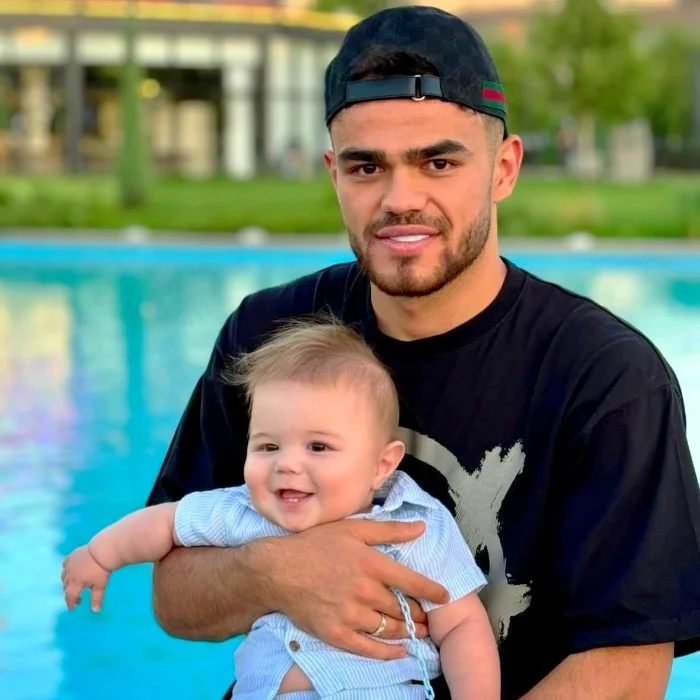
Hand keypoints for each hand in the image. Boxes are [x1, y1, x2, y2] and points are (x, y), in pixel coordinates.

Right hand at [61, 545, 110, 611]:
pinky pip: (65, 564)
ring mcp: (70, 564)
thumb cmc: (103, 569)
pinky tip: (73, 571)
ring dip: (67, 582)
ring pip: (64, 576)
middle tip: (78, 598)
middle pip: (66, 587)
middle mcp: (70, 574)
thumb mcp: (100, 585)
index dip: (70, 603)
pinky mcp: (72, 555)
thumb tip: (96, 611)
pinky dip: (67, 569)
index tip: (73, 608)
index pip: (69, 596)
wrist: (104, 550)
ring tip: (76, 585)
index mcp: (76, 582)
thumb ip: (96, 598)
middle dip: (71, 594)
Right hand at [260, 519, 448, 659]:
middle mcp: (364, 591)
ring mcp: (350, 614)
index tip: (444, 596)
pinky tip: (398, 651)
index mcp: (371, 563)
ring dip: (407, 631)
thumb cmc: (316, 544)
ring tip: (416, 631)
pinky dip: (387, 652)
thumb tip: (421, 528)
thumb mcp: (352, 528)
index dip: (432, 591)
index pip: (411, 582)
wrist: (277, 570)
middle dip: (418, 613)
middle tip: (427, 616)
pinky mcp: (336, 633)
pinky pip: (368, 648)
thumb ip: (389, 530)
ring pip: (389, 628)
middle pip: (402, 608)